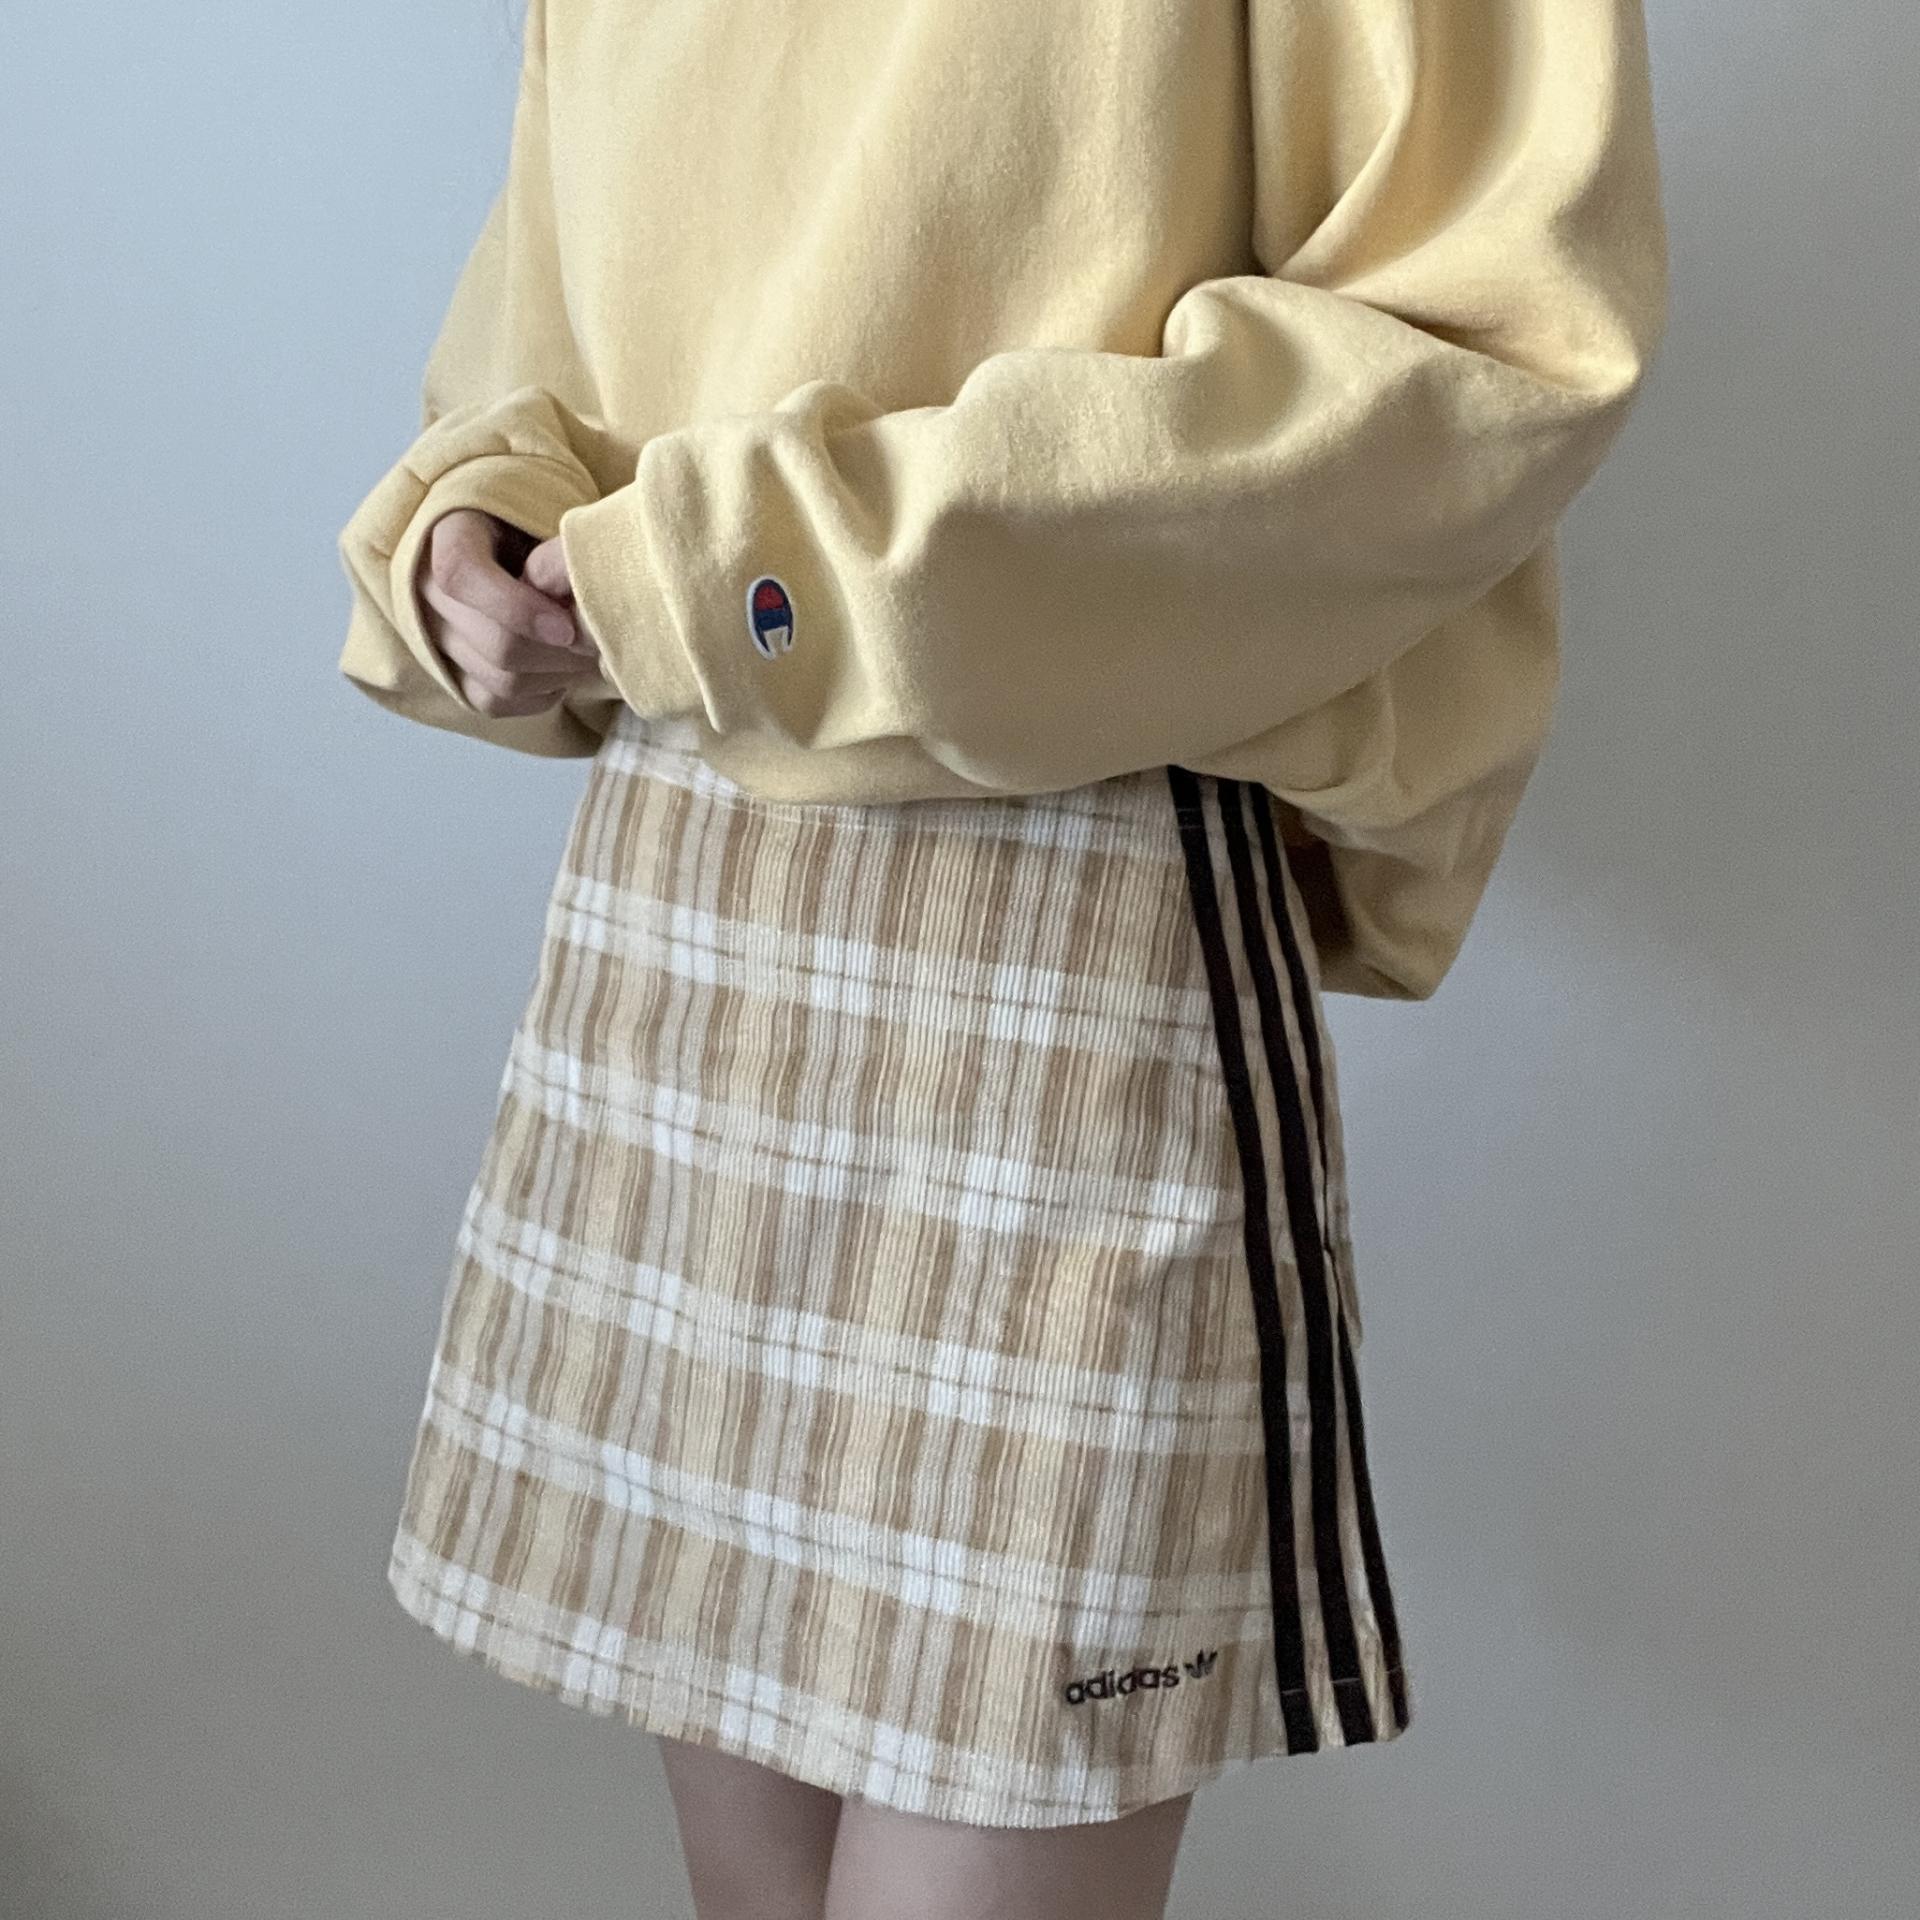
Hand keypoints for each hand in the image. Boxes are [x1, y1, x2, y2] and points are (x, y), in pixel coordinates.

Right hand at [418, 510, 599, 717]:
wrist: (516, 541)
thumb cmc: (540, 523)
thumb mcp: (546, 513)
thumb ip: (558, 549)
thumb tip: (580, 593)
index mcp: (448, 530)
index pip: (460, 574)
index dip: (516, 607)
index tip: (566, 627)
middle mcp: (426, 584)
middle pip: (494, 642)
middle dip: (558, 652)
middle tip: (597, 642)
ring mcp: (433, 632)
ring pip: (498, 680)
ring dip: (555, 676)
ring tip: (587, 655)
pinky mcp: (449, 670)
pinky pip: (491, 702)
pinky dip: (536, 697)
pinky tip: (560, 673)